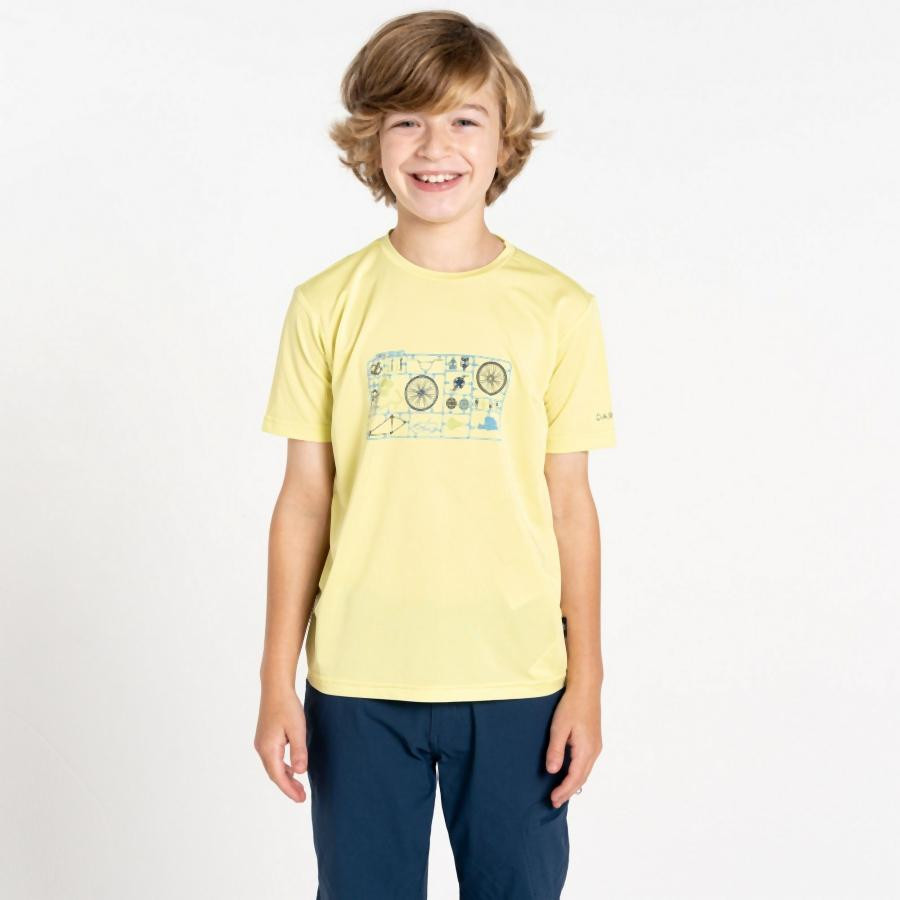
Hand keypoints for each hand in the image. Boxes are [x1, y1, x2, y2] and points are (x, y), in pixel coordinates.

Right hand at [253, 687, 307, 802]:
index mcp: (268, 749)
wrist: (275, 688)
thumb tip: (300, 773)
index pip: (279, 776)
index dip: (289, 789)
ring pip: (273, 766)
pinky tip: (292, 768)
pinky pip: (273, 758)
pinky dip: (282, 766)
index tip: (300, 799)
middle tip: (302, 796)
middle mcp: (261, 748)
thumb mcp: (297, 729)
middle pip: (274, 774)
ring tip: (299, 785)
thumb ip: (299, 751)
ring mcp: (261, 742)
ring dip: (285, 777)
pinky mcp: (264, 737)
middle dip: (287, 786)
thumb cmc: (287, 706)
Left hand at [545, 683, 602, 806]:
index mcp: (586, 749)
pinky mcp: (594, 741)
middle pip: (582, 778)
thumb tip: (553, 771)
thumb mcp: (559, 727)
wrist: (586, 689)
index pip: (574, 778)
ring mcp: (596, 746)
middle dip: (568, 792)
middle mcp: (594, 751)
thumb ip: (556, 750)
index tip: (553, 799)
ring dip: (574, 784)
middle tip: (555, 802)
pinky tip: (571, 775)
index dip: (563, 790)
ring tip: (561, 793)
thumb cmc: (571, 705)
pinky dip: (578, 774)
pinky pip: (587, 764)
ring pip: (585, 772)